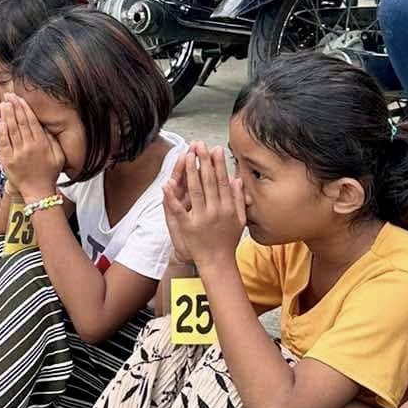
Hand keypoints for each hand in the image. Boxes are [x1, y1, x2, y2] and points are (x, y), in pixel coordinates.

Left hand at [0, 94, 65, 202]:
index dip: (24, 108)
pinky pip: (3, 143)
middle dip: (14, 107)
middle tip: (8, 96)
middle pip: (19, 122)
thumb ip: (52, 140)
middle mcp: (29, 147)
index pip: (30, 121)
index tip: (19, 98)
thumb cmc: (49, 173)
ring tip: (3, 104)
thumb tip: (46, 126)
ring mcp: (17, 154)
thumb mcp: (58, 156)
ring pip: (11, 130)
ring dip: (6, 115)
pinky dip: (0, 132)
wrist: (38, 191)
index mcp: (41, 143)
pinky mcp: (8, 161)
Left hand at [163, 143, 247, 270]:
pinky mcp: (188, 227)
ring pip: (195, 191)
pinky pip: (178, 209)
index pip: (222, 181)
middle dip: (203, 161)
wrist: (218, 263)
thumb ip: (239, 200)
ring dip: (190, 172)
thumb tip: (237, 180)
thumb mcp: (240, 220)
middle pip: (208, 182)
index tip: (215, 149)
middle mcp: (216, 211)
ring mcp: (201, 218)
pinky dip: (172, 197)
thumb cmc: (228, 241)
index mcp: (228, 208)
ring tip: (186, 155)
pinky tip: (167, 184)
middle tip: (199, 145)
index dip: (218, 164)